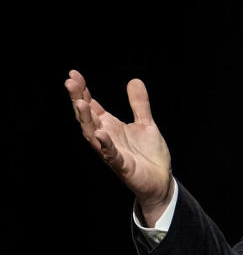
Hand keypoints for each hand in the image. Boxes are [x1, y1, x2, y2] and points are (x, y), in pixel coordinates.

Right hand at [65, 70, 172, 225]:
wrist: (161, 180)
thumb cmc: (149, 154)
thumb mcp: (146, 124)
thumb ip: (139, 104)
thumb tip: (134, 80)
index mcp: (110, 127)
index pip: (92, 106)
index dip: (83, 91)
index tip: (73, 74)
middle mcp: (106, 138)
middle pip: (87, 117)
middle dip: (78, 100)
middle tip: (70, 83)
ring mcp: (112, 152)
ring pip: (93, 135)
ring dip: (86, 120)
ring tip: (80, 103)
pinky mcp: (122, 166)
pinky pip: (111, 155)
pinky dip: (105, 144)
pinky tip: (100, 133)